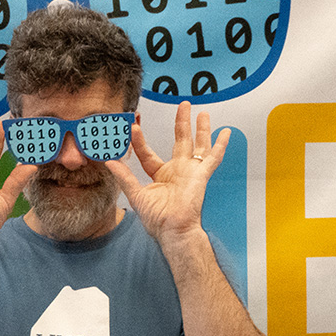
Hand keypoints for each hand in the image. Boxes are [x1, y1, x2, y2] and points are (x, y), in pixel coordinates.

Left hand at [106, 101, 229, 245]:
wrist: (172, 230)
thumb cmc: (156, 219)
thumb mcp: (136, 195)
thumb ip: (124, 176)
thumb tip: (108, 161)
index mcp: (160, 175)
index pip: (149, 153)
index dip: (140, 141)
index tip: (133, 128)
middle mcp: (177, 170)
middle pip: (180, 140)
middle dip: (181, 122)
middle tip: (183, 104)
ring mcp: (191, 171)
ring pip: (198, 145)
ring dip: (202, 129)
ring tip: (203, 113)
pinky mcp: (201, 175)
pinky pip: (213, 158)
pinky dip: (220, 146)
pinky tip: (226, 132)